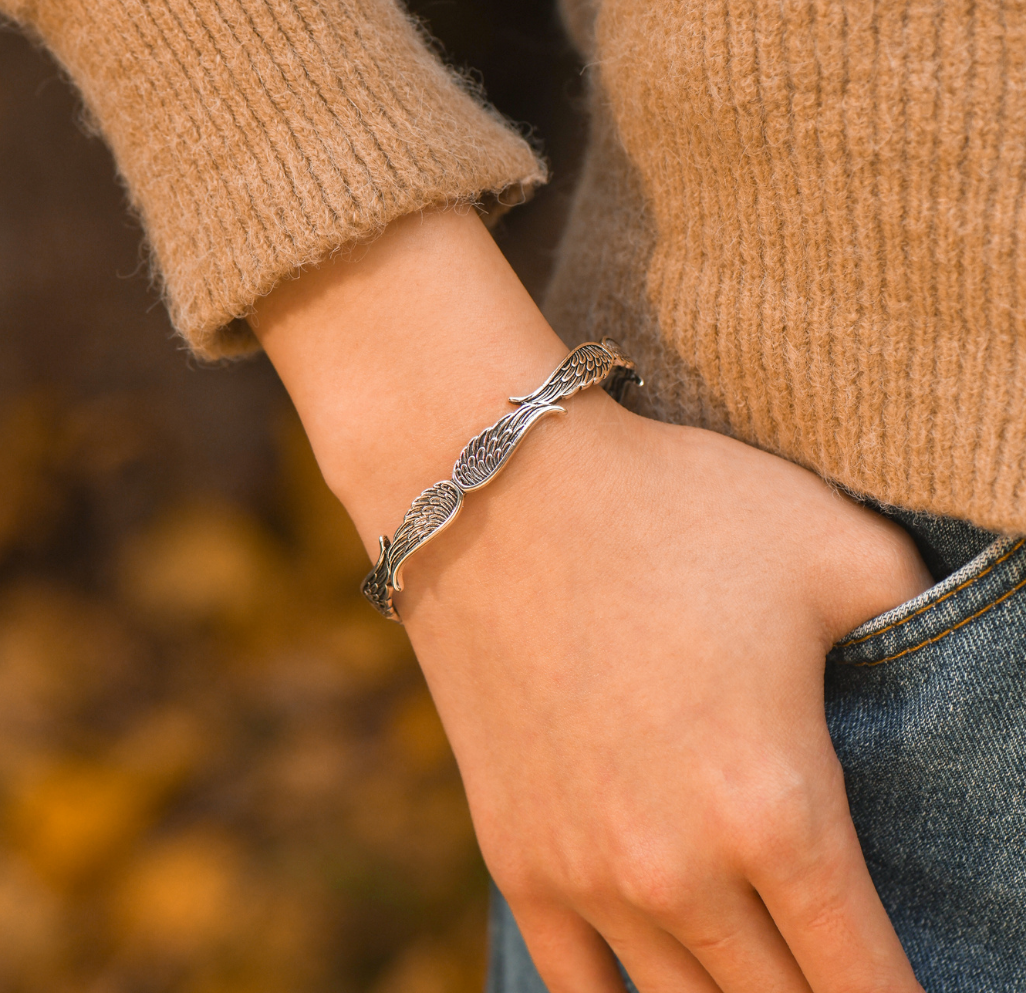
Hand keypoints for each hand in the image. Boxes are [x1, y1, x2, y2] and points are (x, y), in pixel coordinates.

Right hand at [252, 207, 931, 991]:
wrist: (495, 491)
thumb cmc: (671, 509)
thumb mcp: (835, 548)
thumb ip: (921, 628)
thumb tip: (938, 682)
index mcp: (775, 808)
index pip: (867, 981)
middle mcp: (676, 870)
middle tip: (834, 963)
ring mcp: (582, 872)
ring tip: (760, 963)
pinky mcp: (514, 854)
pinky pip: (580, 984)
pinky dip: (631, 992)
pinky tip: (660, 966)